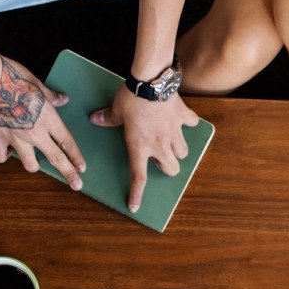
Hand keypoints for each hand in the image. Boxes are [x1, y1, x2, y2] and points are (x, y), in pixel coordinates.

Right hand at [0, 56, 85, 190]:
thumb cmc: (14, 76)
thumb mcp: (38, 83)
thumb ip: (51, 96)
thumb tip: (63, 100)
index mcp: (48, 118)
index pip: (67, 142)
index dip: (76, 157)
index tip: (82, 168)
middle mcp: (35, 132)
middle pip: (56, 158)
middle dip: (69, 173)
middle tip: (77, 185)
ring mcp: (16, 138)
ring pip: (30, 164)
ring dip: (34, 164)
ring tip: (34, 162)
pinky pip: (2, 156)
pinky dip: (5, 155)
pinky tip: (6, 151)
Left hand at [90, 86, 199, 211]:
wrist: (151, 81)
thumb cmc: (131, 98)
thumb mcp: (116, 110)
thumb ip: (108, 118)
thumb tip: (96, 119)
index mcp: (140, 147)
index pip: (138, 178)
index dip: (136, 194)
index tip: (135, 206)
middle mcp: (160, 145)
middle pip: (172, 169)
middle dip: (167, 167)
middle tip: (159, 157)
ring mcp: (174, 132)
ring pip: (184, 153)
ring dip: (178, 150)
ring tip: (171, 141)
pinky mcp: (183, 118)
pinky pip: (191, 125)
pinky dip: (188, 123)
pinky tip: (182, 119)